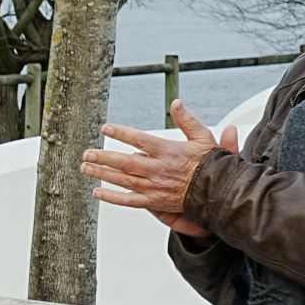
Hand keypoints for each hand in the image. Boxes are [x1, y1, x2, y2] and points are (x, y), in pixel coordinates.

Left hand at [82, 100, 238, 238]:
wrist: (220, 191)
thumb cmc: (211, 164)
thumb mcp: (203, 137)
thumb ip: (187, 120)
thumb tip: (176, 102)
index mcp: (169, 152)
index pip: (141, 140)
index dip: (122, 134)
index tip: (105, 128)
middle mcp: (159, 170)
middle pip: (126, 162)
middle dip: (104, 157)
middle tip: (87, 153)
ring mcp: (156, 187)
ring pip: (124, 180)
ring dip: (102, 174)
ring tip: (85, 168)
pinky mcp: (155, 202)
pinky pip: (129, 200)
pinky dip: (112, 198)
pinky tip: (97, 192)